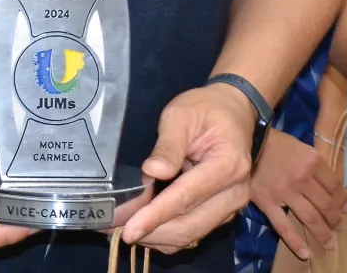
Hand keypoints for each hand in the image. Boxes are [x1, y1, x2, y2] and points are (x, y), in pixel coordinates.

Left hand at [123, 84, 256, 252]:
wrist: (235, 113)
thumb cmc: (205, 110)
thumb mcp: (182, 115)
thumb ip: (168, 145)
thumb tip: (152, 172)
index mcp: (228, 165)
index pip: (186, 197)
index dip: (155, 216)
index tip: (129, 230)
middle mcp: (234, 193)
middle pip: (188, 226)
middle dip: (149, 231)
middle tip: (111, 226)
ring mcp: (230, 207)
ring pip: (189, 235)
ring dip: (154, 237)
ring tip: (120, 227)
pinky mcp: (221, 214)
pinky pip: (191, 233)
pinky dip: (165, 235)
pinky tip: (142, 226)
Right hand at [249, 131, 346, 261]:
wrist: (247, 142)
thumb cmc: (277, 143)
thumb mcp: (302, 147)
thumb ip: (316, 165)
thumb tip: (330, 185)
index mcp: (313, 162)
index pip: (335, 186)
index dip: (343, 200)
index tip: (345, 209)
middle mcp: (302, 178)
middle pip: (325, 205)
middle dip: (335, 219)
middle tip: (339, 227)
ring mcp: (285, 192)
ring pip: (310, 218)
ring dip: (323, 233)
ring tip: (329, 243)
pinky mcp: (267, 202)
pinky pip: (283, 226)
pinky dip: (295, 242)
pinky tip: (305, 253)